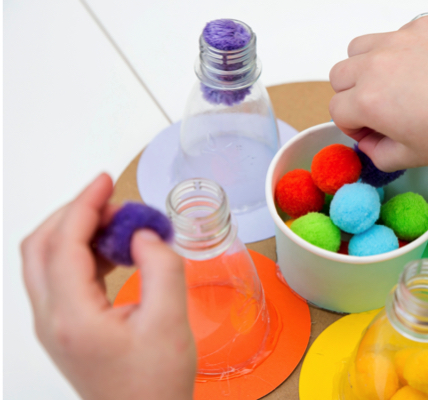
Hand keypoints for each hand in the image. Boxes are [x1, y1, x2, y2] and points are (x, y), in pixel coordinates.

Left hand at [22, 174, 195, 399]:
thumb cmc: (157, 382)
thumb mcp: (170, 321)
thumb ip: (161, 268)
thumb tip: (144, 233)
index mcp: (72, 317)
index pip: (63, 244)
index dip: (84, 205)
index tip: (107, 180)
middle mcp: (50, 320)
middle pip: (39, 247)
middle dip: (73, 214)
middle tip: (114, 201)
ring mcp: (52, 326)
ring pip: (44, 261)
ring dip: (76, 232)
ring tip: (120, 224)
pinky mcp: (62, 330)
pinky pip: (58, 278)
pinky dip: (81, 254)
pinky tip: (115, 252)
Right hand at [329, 16, 427, 171]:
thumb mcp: (411, 157)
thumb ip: (377, 154)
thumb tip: (369, 144)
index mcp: (369, 101)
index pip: (336, 111)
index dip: (352, 127)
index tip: (370, 132)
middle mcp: (377, 65)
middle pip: (339, 76)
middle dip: (351, 95)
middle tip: (377, 109)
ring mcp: (399, 40)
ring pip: (359, 48)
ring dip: (366, 67)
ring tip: (392, 83)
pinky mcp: (423, 26)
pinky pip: (395, 34)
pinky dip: (400, 51)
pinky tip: (423, 69)